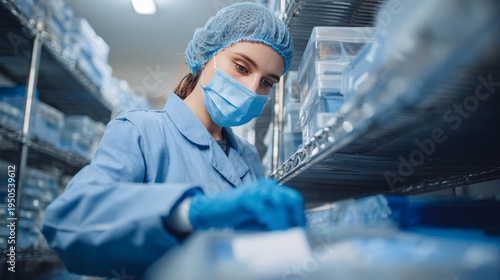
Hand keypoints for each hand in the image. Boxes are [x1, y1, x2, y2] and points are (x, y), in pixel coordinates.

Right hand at [189, 179, 305, 230]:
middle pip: (291, 199)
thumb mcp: (258, 219)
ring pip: (280, 204)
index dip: (299, 217)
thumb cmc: (233, 216)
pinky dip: (272, 224)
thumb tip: (290, 234)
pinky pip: (265, 211)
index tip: (301, 233)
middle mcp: (265, 187)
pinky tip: (274, 233)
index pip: (294, 199)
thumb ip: (273, 221)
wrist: (209, 211)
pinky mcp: (246, 199)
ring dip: (285, 223)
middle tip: (296, 236)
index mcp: (270, 189)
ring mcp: (255, 191)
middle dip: (296, 220)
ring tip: (286, 238)